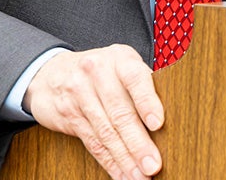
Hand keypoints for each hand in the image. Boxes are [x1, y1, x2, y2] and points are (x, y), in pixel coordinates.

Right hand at [24, 45, 163, 179]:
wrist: (53, 73)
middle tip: (152, 164)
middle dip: (137, 143)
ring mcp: (79, 93)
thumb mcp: (122, 66)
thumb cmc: (102, 71)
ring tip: (140, 176)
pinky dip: (109, 162)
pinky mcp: (68, 115)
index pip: (134, 78)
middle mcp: (97, 72)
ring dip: (125, 158)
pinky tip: (121, 174)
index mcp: (119, 58)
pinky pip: (92, 142)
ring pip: (105, 131)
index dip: (147, 101)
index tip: (157, 124)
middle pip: (119, 112)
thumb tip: (172, 119)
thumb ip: (143, 86)